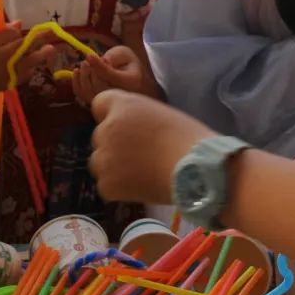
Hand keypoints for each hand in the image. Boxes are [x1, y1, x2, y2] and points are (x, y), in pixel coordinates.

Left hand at [73, 46, 154, 108]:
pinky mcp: (98, 103)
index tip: (89, 55)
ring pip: (91, 94)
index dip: (99, 65)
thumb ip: (113, 57)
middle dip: (89, 72)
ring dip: (82, 77)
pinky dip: (76, 84)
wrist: (126, 72)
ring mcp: (110, 102)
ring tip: (83, 64)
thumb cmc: (124, 60)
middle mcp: (123, 96)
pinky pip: (83, 96)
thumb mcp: (122, 53)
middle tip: (86, 60)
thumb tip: (101, 61)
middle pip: (100, 87)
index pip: (112, 76)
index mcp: (132, 81)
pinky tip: (77, 72)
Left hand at [90, 90, 210, 203]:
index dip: (111, 116)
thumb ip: (141, 119)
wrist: (195, 169)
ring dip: (113, 168)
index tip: (125, 128)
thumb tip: (136, 133)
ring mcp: (103, 158)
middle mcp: (107, 128)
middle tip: (139, 156)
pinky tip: (142, 188)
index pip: (100, 104)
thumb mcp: (163, 114)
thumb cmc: (189, 139)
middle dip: (114, 145)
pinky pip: (106, 187)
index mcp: (124, 105)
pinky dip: (120, 190)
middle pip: (99, 137)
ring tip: (141, 175)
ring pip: (99, 163)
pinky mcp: (106, 184)